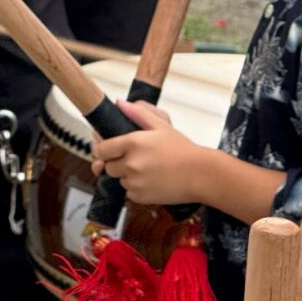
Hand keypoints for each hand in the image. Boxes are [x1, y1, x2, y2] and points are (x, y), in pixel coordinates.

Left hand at [90, 99, 206, 204]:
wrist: (200, 174)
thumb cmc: (182, 149)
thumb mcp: (161, 126)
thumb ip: (138, 114)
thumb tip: (119, 103)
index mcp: (132, 143)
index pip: (101, 149)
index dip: (102, 149)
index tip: (106, 149)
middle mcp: (130, 163)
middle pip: (108, 166)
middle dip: (116, 162)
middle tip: (134, 158)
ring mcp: (135, 182)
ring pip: (119, 180)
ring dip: (127, 176)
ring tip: (147, 169)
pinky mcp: (140, 197)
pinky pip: (129, 192)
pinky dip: (136, 188)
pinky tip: (151, 180)